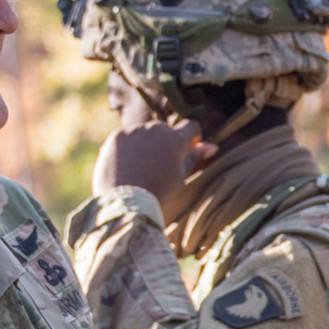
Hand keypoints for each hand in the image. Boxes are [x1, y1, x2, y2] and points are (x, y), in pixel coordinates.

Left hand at [90, 118, 216, 204]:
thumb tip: (212, 146)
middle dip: (165, 142)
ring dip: (146, 144)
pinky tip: (126, 166)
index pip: (191, 126)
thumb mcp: (181, 176)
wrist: (127, 202)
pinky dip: (128, 148)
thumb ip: (195, 157)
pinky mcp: (116, 137)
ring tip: (140, 169)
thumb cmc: (159, 192)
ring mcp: (134, 131)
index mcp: (175, 139)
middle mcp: (155, 129)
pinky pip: (126, 138)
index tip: (188, 149)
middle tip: (159, 166)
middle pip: (165, 130)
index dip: (192, 137)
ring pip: (144, 133)